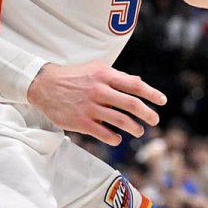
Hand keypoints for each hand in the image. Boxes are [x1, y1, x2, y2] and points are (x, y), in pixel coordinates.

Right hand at [26, 60, 166, 145]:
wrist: (44, 85)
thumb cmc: (75, 76)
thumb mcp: (96, 69)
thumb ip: (118, 76)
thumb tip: (139, 83)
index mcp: (105, 75)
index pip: (134, 85)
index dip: (151, 93)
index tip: (163, 101)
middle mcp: (99, 90)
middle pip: (131, 104)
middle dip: (147, 114)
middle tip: (154, 120)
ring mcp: (89, 107)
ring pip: (119, 120)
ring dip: (134, 128)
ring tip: (139, 131)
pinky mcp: (80, 122)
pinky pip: (103, 133)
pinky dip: (114, 138)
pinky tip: (118, 139)